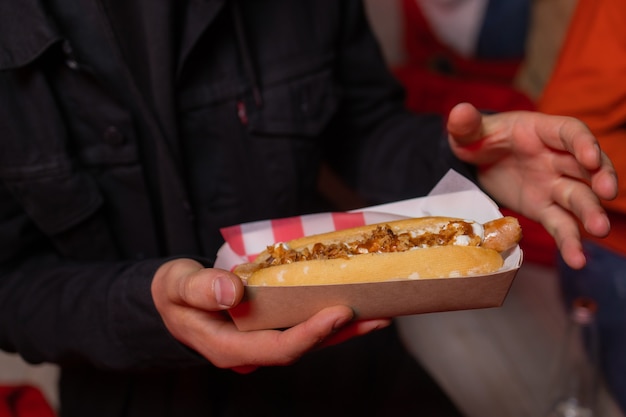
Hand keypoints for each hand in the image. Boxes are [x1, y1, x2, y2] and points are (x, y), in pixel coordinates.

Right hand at [151, 258, 389, 372]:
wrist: (171, 300)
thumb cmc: (172, 292)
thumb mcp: (176, 285)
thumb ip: (199, 289)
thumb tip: (232, 291)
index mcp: (228, 347)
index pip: (277, 348)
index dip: (310, 335)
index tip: (339, 313)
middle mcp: (251, 350)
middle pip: (303, 348)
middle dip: (341, 334)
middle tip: (378, 315)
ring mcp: (262, 341)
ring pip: (308, 340)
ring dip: (344, 329)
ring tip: (379, 313)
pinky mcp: (269, 328)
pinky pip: (303, 326)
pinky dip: (329, 319)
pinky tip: (353, 307)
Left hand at [447, 102, 617, 268]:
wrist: (475, 165)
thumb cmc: (478, 141)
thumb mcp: (467, 132)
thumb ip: (465, 124)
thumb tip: (459, 111)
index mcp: (541, 132)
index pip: (570, 133)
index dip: (583, 143)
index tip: (590, 157)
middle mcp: (556, 158)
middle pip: (585, 167)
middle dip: (599, 178)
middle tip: (607, 193)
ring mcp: (553, 185)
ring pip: (579, 198)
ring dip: (590, 212)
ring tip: (598, 230)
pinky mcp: (545, 209)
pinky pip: (561, 225)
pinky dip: (569, 241)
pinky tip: (577, 260)